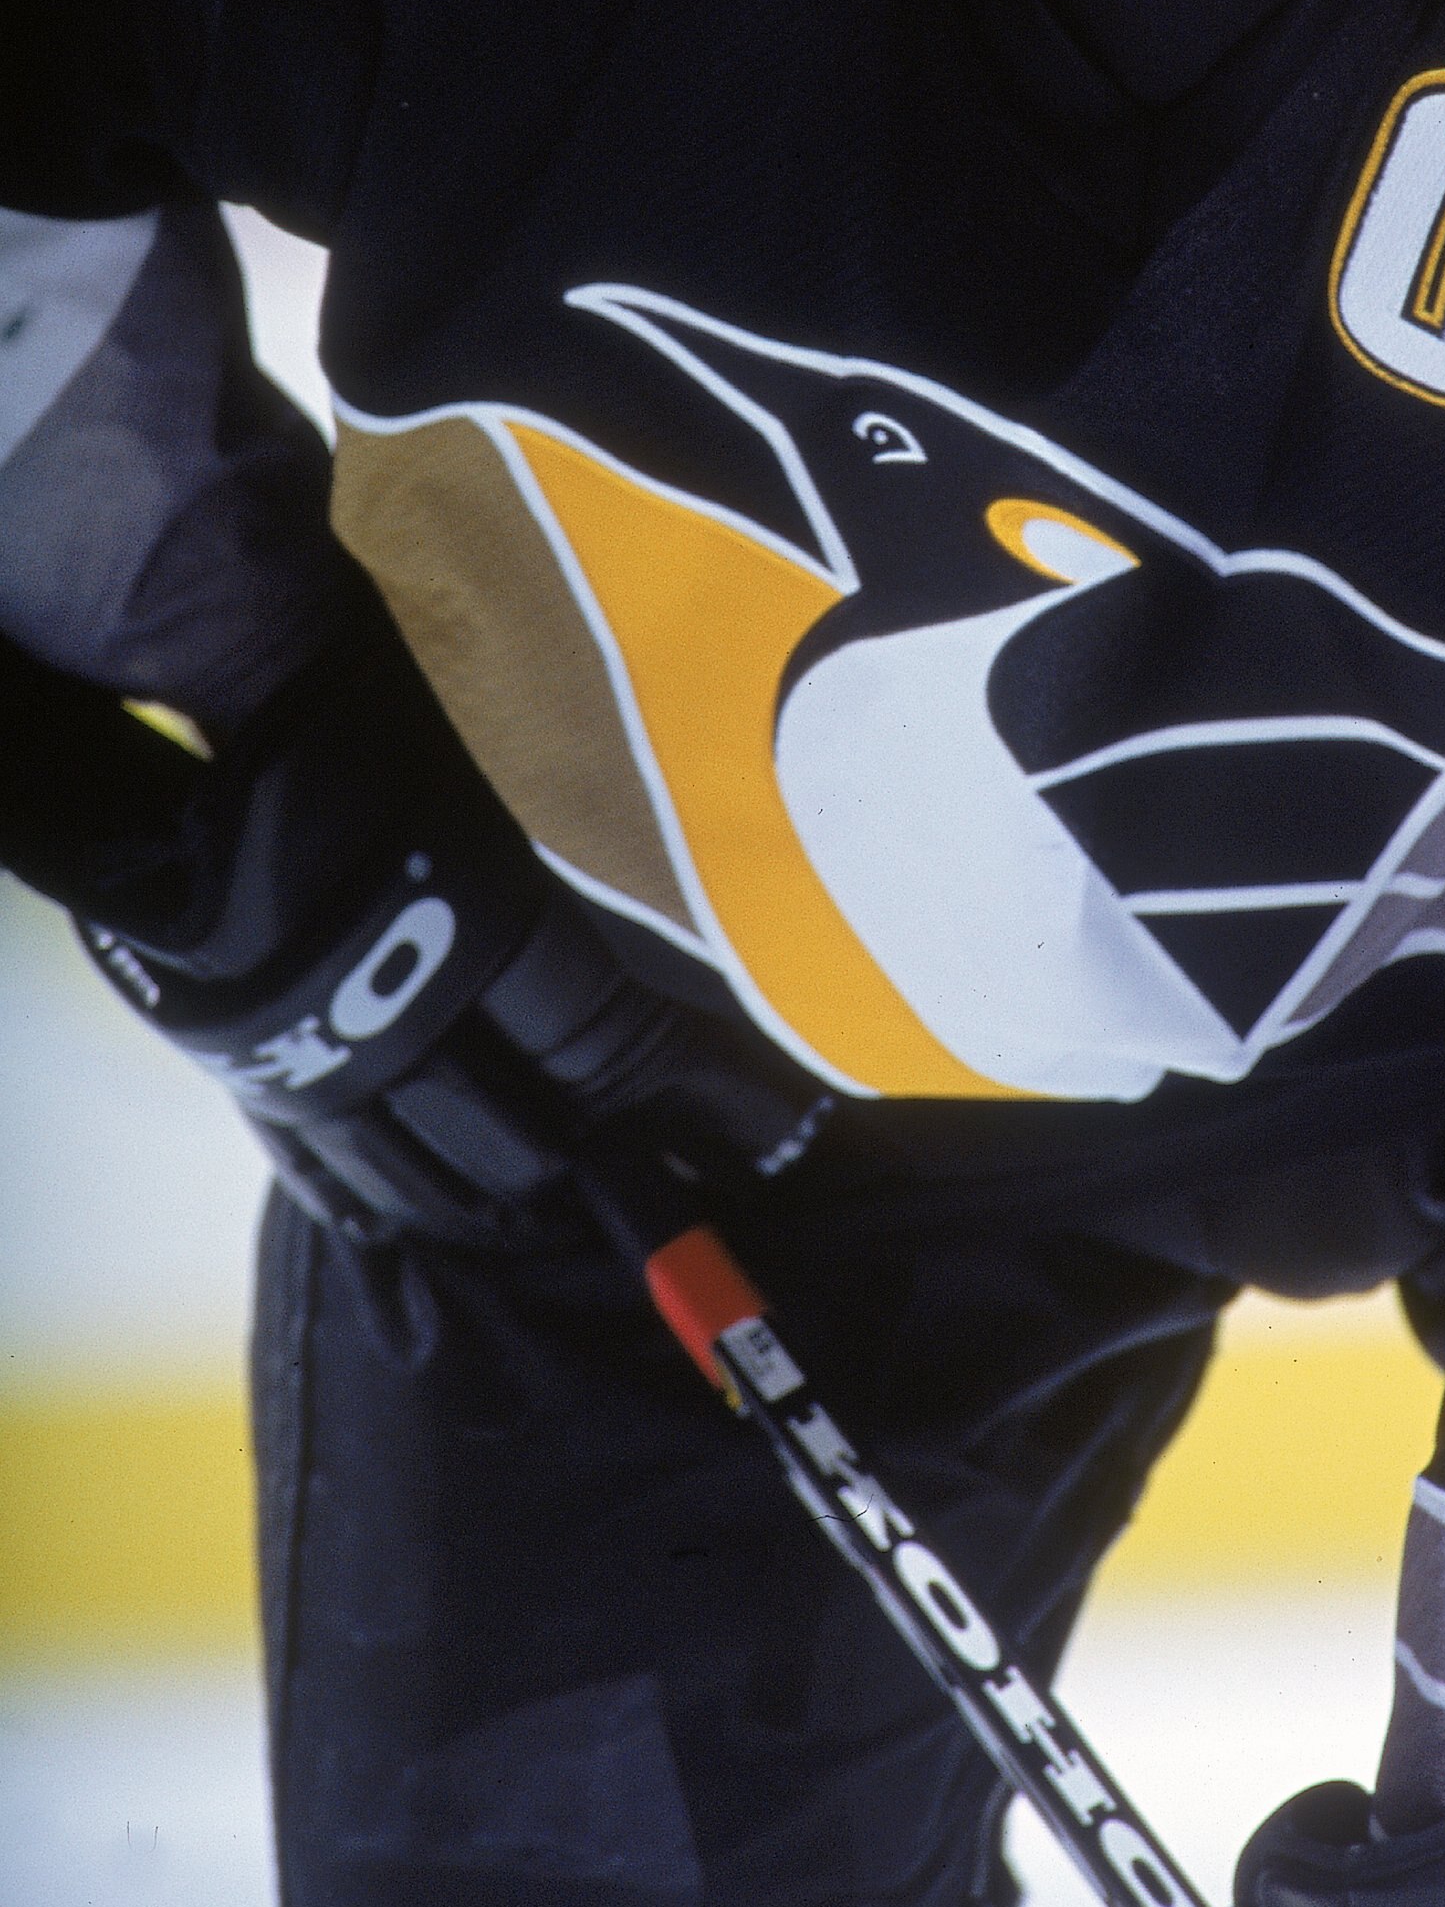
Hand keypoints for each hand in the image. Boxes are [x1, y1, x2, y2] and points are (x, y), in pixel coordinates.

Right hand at [1, 605, 817, 1242]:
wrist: (206, 682)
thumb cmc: (357, 693)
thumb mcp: (478, 776)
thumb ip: (547, 859)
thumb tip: (630, 918)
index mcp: (487, 926)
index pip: (618, 1049)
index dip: (702, 1100)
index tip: (777, 1141)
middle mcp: (409, 1010)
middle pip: (525, 1134)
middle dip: (599, 1172)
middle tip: (664, 1199)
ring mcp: (319, 1049)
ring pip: (423, 1174)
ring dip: (495, 1203)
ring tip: (552, 1218)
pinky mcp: (245, 1061)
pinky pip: (321, 1167)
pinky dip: (378, 1204)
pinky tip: (413, 1224)